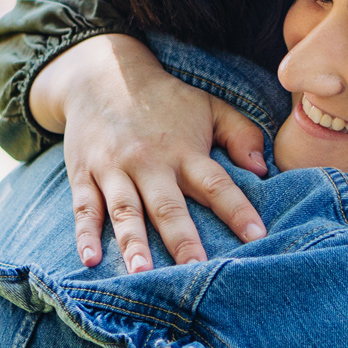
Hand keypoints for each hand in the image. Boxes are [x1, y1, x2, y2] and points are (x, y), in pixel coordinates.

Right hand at [29, 34, 267, 270]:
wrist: (101, 74)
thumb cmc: (165, 100)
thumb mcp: (209, 106)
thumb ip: (242, 134)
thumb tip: (263, 169)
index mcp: (185, 151)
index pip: (217, 184)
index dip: (237, 210)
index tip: (257, 236)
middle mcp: (150, 162)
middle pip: (168, 206)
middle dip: (182, 240)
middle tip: (195, 271)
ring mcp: (114, 169)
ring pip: (125, 210)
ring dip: (133, 243)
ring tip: (141, 273)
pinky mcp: (84, 174)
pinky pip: (84, 207)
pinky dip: (85, 234)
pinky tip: (90, 260)